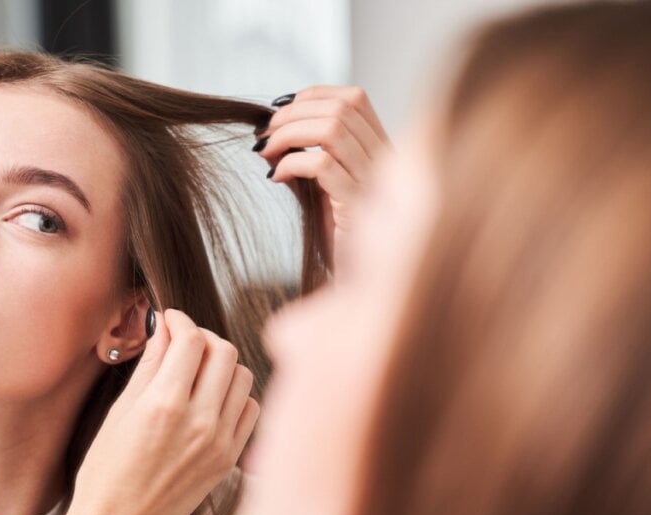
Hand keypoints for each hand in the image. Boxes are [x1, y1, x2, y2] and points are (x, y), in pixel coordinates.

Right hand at [71, 309, 258, 514]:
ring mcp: (220, 441)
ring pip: (242, 376)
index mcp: (164, 405)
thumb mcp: (119, 412)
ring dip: (222, 365)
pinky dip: (236, 395)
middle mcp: (199, 421)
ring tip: (199, 372)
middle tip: (185, 343)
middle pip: (224, 351)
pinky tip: (213, 400)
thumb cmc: (107, 472)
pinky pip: (251, 409)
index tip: (171, 320)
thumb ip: (149, 366)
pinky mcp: (230, 459)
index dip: (180, 320)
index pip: (191, 339)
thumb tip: (165, 330)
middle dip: (204, 337)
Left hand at [255, 86, 390, 272]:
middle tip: (265, 134)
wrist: (355, 283)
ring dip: (289, 134)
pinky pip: (322, 166)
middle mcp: (385, 160)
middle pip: (342, 108)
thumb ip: (312, 155)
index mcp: (382, 149)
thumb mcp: (326, 186)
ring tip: (266, 152)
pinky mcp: (356, 206)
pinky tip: (276, 178)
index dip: (313, 95)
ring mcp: (374, 182)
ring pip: (333, 129)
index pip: (355, 98)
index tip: (280, 111)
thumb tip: (270, 132)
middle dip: (294, 114)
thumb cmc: (338, 235)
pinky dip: (291, 164)